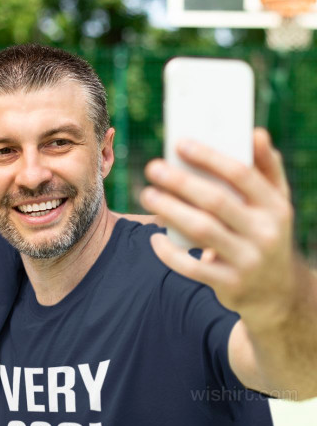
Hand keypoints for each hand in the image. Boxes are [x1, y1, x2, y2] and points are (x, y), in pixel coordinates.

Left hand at [140, 128, 294, 330]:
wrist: (277, 293)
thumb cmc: (265, 234)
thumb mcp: (275, 205)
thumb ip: (266, 170)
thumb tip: (255, 133)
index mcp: (276, 206)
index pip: (241, 174)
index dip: (209, 157)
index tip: (179, 143)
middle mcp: (265, 232)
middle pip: (216, 200)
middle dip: (181, 182)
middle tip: (152, 168)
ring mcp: (248, 260)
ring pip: (201, 230)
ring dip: (170, 211)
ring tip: (147, 195)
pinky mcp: (229, 285)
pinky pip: (191, 267)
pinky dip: (170, 252)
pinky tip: (155, 239)